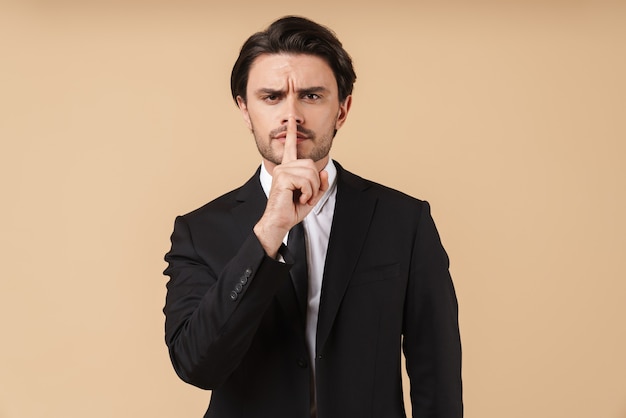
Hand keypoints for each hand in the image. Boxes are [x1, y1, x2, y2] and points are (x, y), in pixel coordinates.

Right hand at [253, 118, 328, 256]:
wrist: (279, 222)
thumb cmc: (292, 210)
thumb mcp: (312, 195)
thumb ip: (320, 183)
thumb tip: (323, 173)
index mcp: (288, 168)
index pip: (291, 147)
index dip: (291, 132)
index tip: (291, 118)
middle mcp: (283, 167)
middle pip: (312, 165)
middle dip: (315, 183)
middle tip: (307, 196)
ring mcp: (282, 171)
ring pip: (311, 173)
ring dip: (312, 190)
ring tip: (302, 198)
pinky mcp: (283, 177)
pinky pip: (306, 181)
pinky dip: (307, 193)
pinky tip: (299, 199)